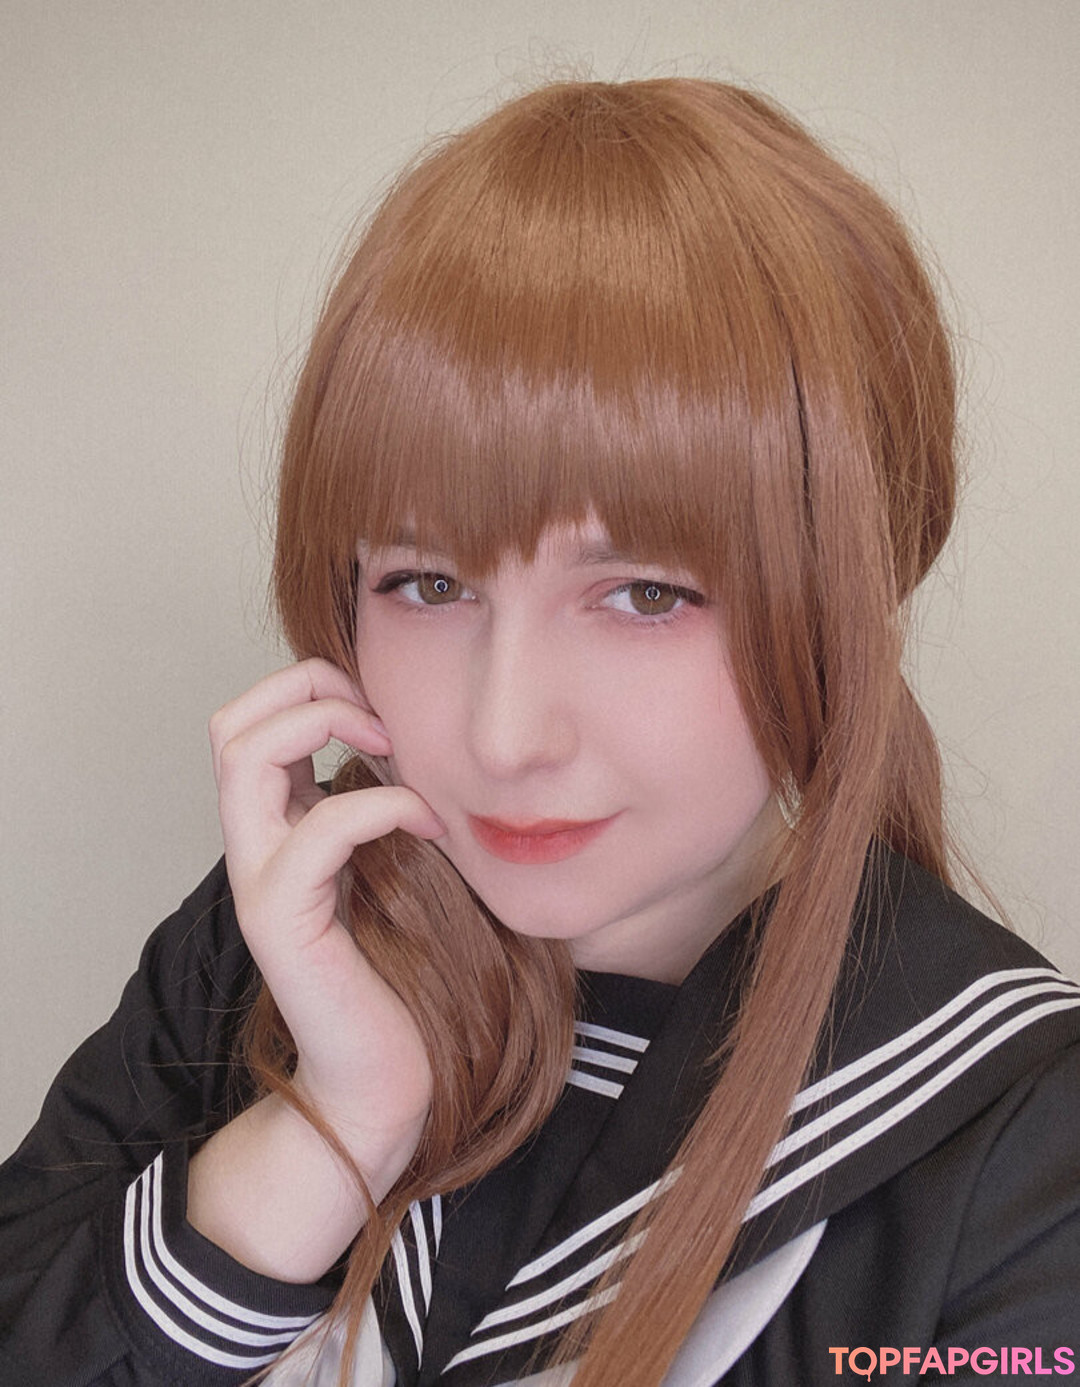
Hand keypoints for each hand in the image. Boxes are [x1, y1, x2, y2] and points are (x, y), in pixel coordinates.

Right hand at [209, 657, 444, 1187]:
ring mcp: (261, 884)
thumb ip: (375, 809)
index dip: (307, 688)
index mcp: (277, 829)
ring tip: (391, 749)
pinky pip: (316, 828)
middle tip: (379, 719)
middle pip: (228, 725)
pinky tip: (429, 823)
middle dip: (305, 689)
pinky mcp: (285, 923)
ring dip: (326, 725)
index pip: (247, 721)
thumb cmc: (400, 972)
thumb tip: (408, 743)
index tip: (381, 710)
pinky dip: (381, 804)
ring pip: (243, 758)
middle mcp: (254, 849)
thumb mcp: (389, 865)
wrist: (384, 1078)